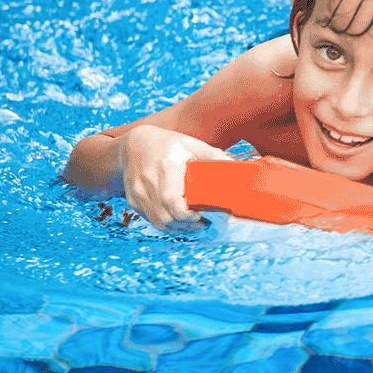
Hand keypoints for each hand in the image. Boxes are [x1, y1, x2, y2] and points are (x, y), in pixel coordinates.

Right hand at [117, 124, 232, 230]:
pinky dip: (167, 224)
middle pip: (166, 217)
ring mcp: (137, 192)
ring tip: (194, 224)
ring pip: (158, 222)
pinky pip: (151, 220)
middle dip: (187, 226)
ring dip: (178, 228)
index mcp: (166, 166)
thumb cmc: (170, 144)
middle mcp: (148, 180)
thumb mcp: (194, 145)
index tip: (202, 215)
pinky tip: (180, 221)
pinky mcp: (133, 200)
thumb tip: (239, 169)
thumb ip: (215, 157)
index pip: (172, 201)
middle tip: (204, 223)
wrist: (135, 144)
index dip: (187, 215)